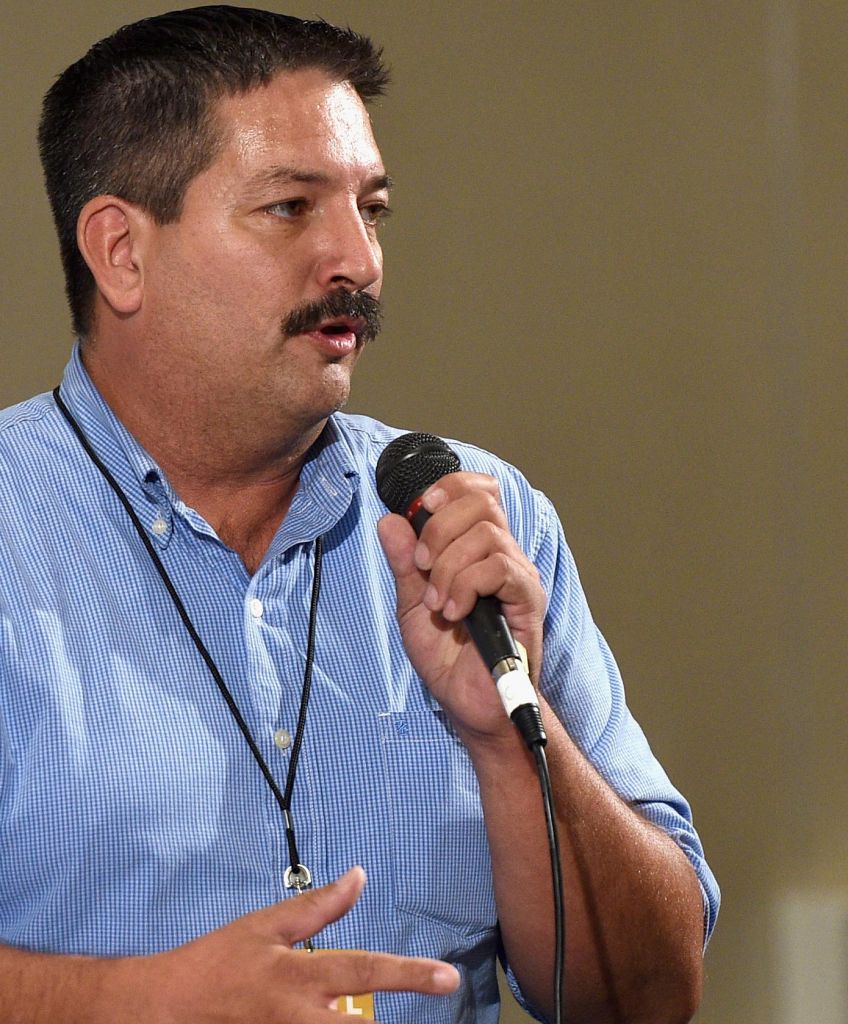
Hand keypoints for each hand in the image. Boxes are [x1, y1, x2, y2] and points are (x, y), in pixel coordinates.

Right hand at [117, 868, 458, 1022]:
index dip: (410, 974)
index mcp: (301, 976)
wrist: (162, 1009)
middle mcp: (299, 1020)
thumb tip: (359, 876)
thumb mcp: (266, 927)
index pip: (366, 971)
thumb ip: (318, 907)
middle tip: (430, 995)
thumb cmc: (216, 964)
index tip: (448, 978)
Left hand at [377, 471, 545, 740]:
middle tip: (423, 567)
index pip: (476, 490)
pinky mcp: (528, 600)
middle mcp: (503, 555)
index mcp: (477, 549)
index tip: (421, 508)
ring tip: (438, 603)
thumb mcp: (412, 606)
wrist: (472, 705)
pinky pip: (499, 568)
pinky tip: (455, 612)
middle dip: (439, 528)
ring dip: (448, 566)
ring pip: (486, 533)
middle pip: (480, 501)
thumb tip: (389, 521)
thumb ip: (404, 564)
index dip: (449, 487)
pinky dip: (466, 585)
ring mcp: (518, 575)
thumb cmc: (449, 659)